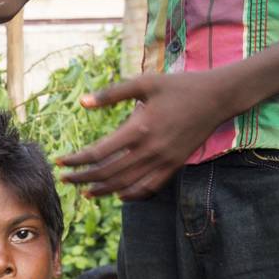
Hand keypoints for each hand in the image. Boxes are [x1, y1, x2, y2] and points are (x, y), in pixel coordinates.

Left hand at [59, 70, 233, 199]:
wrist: (218, 97)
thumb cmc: (179, 86)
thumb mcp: (145, 83)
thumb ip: (112, 93)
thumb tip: (82, 102)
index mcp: (139, 128)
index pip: (98, 153)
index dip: (76, 161)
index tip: (60, 163)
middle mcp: (150, 150)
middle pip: (107, 174)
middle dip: (82, 179)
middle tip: (65, 179)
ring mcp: (163, 161)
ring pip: (126, 185)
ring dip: (102, 191)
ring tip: (85, 191)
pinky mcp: (174, 166)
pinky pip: (149, 188)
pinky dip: (131, 195)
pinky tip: (118, 195)